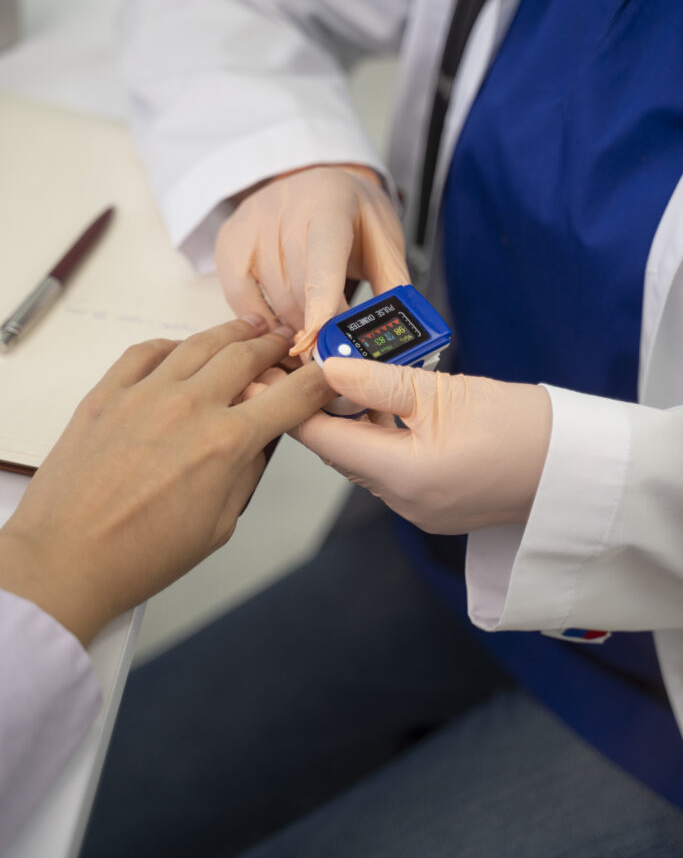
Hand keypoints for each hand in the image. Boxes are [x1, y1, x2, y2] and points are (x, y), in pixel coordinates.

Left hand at [0, 318, 333, 644]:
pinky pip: (145, 351)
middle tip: (284, 343)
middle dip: (275, 345)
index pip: (291, 396)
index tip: (327, 371)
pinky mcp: (107, 394)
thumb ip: (245, 474)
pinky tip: (180, 349)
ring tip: (247, 329)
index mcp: (225, 444)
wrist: (65, 560)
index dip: (318, 379)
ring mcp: (145, 394)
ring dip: (232, 333)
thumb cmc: (139, 556)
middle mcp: (189, 407)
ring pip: (200, 343)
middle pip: (247, 354)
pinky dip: (171, 344)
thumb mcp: (218, 526)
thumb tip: (259, 442)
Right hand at [214, 165, 409, 356]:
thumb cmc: (354, 217)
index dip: (321, 300)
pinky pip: (240, 297)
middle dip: (316, 326)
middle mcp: (285, 208)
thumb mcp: (383, 240)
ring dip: (293, 326)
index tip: (319, 338)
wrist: (319, 182)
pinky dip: (261, 320)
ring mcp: (252, 223)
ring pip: (272, 296)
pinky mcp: (229, 240)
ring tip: (311, 332)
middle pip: (297, 287)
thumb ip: (393, 284)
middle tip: (331, 350)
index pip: (323, 256)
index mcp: (331, 203)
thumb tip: (401, 332)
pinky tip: (280, 325)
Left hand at [290, 359, 551, 534]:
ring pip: (361, 458)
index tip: (257, 378)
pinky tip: (373, 404)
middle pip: (337, 450)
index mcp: (402, 476)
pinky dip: (373, 436)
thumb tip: (328, 366)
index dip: (284, 405)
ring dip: (344, 421)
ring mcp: (420, 508)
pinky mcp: (435, 503)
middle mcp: (403, 501)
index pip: (321, 439)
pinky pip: (387, 467)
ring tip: (325, 378)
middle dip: (311, 409)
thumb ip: (379, 381)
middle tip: (290, 368)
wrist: (576, 468)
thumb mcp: (445, 393)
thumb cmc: (524, 429)